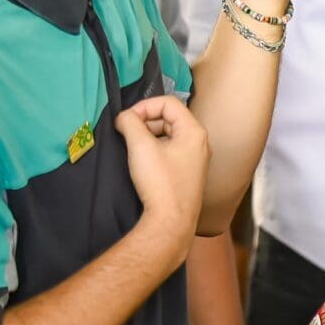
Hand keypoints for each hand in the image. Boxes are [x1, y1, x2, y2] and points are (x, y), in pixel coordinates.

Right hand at [118, 95, 209, 239]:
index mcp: (194, 131)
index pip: (168, 102)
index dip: (144, 106)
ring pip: (169, 134)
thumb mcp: (140, 146)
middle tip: (126, 133)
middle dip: (145, 121)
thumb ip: (130, 122)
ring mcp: (196, 159)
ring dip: (148, 135)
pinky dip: (155, 149)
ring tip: (132, 147)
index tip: (126, 120)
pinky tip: (142, 161)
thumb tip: (124, 116)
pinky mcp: (188, 173)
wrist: (170, 221)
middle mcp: (200, 143)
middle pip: (169, 117)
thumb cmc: (160, 183)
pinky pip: (171, 150)